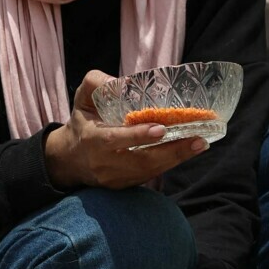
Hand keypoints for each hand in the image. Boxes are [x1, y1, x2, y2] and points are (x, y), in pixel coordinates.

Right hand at [42, 71, 207, 189]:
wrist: (69, 160)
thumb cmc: (82, 122)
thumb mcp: (82, 98)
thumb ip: (97, 83)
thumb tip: (126, 82)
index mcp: (91, 140)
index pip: (115, 140)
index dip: (138, 136)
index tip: (161, 129)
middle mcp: (103, 163)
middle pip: (141, 161)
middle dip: (172, 151)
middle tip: (198, 139)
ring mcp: (114, 178)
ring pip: (149, 171)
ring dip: (177, 158)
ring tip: (200, 144)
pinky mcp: (124, 186)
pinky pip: (150, 175)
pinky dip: (170, 163)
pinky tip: (187, 151)